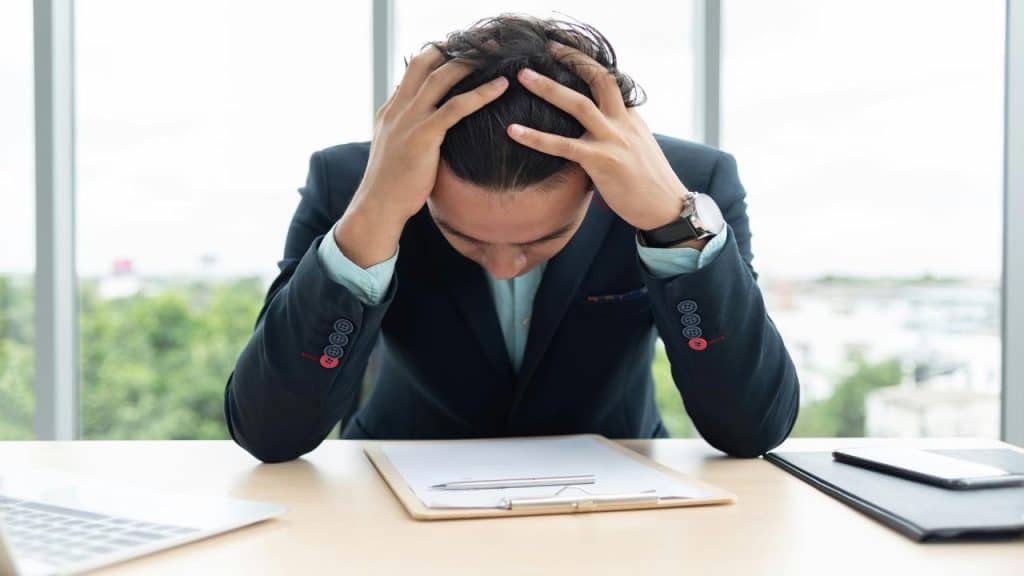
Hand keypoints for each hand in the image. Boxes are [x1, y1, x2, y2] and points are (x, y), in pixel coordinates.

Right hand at [336, 46, 509, 267]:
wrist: (378, 207)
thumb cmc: (392, 186)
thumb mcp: (396, 151)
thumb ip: (409, 133)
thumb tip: (431, 131)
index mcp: (390, 110)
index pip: (412, 70)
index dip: (437, 55)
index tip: (460, 50)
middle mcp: (397, 109)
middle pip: (424, 62)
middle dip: (453, 48)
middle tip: (482, 43)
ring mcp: (409, 120)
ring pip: (441, 78)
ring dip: (470, 62)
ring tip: (496, 54)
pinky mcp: (423, 136)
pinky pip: (456, 107)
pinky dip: (481, 93)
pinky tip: (500, 86)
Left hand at [506, 41, 689, 232]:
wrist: (667, 208)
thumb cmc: (648, 184)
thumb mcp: (635, 149)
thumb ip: (615, 134)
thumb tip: (591, 133)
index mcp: (630, 117)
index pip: (609, 81)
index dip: (587, 63)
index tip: (565, 51)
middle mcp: (623, 121)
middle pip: (598, 79)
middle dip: (572, 59)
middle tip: (546, 47)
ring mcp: (613, 139)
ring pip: (579, 104)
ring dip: (548, 88)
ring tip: (522, 77)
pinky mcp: (602, 161)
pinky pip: (564, 146)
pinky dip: (537, 138)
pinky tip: (514, 132)